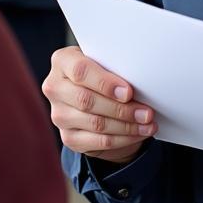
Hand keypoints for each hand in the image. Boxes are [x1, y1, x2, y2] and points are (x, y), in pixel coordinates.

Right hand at [42, 46, 155, 162]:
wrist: (96, 97)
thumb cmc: (104, 73)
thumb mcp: (107, 62)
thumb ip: (115, 67)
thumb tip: (140, 82)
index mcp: (62, 61)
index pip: (80, 71)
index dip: (105, 83)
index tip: (129, 92)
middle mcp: (55, 87)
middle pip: (87, 101)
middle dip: (122, 109)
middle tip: (146, 112)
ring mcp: (59, 115)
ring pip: (95, 123)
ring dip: (127, 126)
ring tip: (148, 123)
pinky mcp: (68, 137)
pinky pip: (99, 141)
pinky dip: (123, 138)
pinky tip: (139, 132)